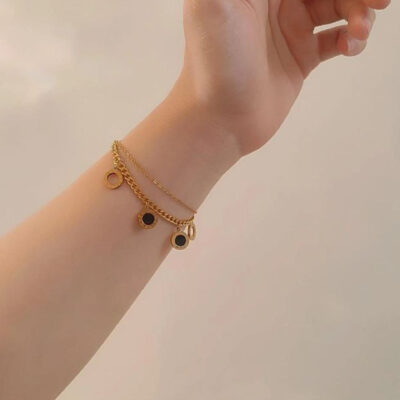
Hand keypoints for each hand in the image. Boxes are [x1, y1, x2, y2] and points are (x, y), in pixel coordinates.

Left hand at [173, 0, 389, 154]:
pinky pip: (335, 38)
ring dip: (358, 11)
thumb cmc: (212, 64)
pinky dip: (351, 38)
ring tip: (359, 31)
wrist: (220, 120)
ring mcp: (288, 30)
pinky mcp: (299, 58)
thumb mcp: (214, 2)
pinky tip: (351, 46)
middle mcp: (273, 3)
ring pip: (336, 5)